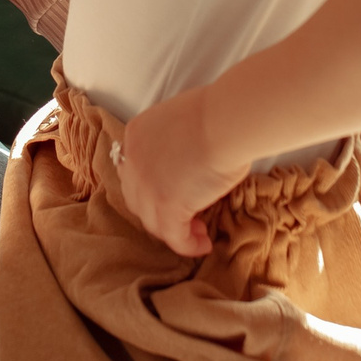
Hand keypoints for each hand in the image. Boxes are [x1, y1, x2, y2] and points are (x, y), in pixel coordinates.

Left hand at [115, 86, 246, 257]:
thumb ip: (176, 146)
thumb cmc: (219, 115)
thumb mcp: (183, 124)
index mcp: (136, 135)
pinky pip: (174, 236)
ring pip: (153, 221)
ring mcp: (146, 185)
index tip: (174, 193)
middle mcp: (133, 161)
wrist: (226, 121)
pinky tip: (203, 245)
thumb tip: (191, 165)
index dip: (152, 188)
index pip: (136, 172)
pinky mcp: (167, 205)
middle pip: (138, 199)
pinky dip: (188, 245)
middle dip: (158, 212)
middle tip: (186, 216)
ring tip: (198, 233)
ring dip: (175, 232)